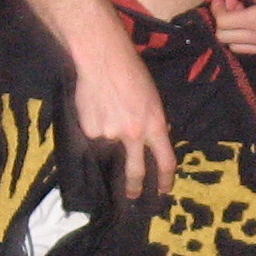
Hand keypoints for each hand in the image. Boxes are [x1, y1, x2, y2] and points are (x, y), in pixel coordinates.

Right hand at [72, 52, 173, 199]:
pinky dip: (94, 126)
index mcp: (155, 126)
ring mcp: (110, 135)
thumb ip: (153, 122)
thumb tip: (155, 138)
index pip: (165, 162)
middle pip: (136, 171)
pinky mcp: (89, 130)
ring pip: (109, 148)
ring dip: (109, 137)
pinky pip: (93, 135)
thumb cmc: (132, 72)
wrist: (103, 59)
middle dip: (135, 187)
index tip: (163, 191)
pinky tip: (94, 106)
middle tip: (133, 195)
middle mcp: (134, 135)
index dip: (165, 180)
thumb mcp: (152, 98)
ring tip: (107, 112)